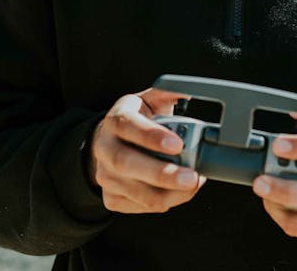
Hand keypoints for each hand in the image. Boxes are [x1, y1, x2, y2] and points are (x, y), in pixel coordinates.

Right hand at [88, 88, 206, 213]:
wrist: (109, 142)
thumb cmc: (136, 120)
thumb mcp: (148, 100)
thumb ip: (167, 93)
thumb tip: (189, 90)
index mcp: (115, 119)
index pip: (129, 126)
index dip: (152, 136)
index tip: (178, 144)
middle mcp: (104, 148)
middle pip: (127, 164)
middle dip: (161, 173)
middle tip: (191, 176)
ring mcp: (104, 175)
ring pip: (134, 191)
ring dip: (167, 193)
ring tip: (192, 185)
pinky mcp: (110, 197)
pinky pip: (137, 206)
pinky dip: (161, 202)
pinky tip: (179, 193)